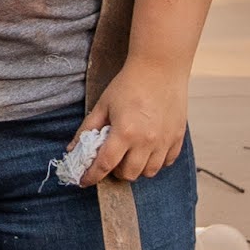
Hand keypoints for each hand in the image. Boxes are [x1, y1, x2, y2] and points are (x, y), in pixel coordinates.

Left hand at [89, 59, 190, 184]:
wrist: (160, 68)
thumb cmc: (128, 84)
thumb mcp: (102, 105)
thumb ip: (87, 129)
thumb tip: (72, 150)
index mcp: (125, 132)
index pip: (105, 165)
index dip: (92, 177)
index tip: (84, 181)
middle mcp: (146, 140)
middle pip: (128, 174)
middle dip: (115, 172)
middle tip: (110, 160)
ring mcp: (164, 141)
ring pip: (149, 172)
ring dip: (136, 169)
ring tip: (129, 156)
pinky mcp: (177, 137)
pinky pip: (166, 162)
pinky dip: (155, 162)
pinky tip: (147, 151)